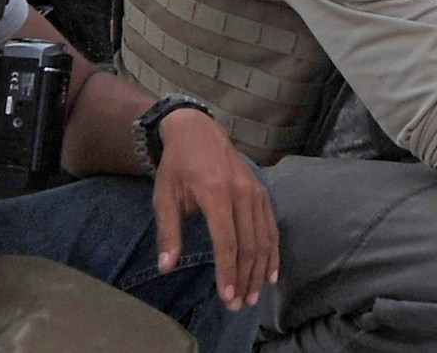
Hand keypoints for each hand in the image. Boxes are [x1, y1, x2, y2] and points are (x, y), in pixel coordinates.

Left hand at [152, 109, 278, 311]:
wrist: (199, 131)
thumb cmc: (177, 166)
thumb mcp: (164, 196)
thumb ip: (168, 232)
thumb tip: (166, 266)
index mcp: (215, 193)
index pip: (226, 240)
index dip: (228, 271)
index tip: (227, 296)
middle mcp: (241, 193)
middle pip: (249, 243)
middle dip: (246, 277)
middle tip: (240, 305)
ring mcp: (256, 191)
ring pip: (264, 237)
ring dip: (260, 269)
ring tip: (254, 295)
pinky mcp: (262, 192)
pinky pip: (271, 226)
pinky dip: (273, 251)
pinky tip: (271, 271)